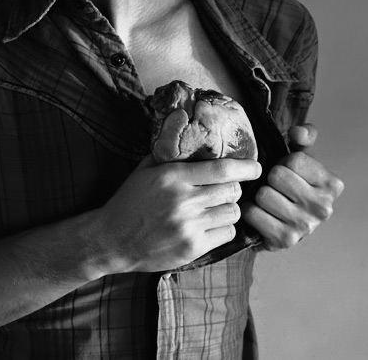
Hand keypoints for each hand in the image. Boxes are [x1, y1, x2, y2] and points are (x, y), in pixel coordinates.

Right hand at [97, 155, 261, 271]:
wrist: (111, 239)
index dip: (245, 167)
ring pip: (233, 213)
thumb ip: (168, 149)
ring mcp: (188, 227)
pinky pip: (226, 235)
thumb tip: (183, 119)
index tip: (255, 167)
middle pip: (232, 191)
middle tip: (227, 189)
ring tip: (217, 207)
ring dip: (229, 209)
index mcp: (172, 177)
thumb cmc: (129, 201)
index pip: (221, 169)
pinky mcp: (192, 248)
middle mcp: (182, 201)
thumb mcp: (145, 169)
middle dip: (234, 188)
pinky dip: (223, 228)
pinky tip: (210, 225)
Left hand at [241, 124, 343, 250]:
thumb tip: (298, 132)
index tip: (287, 172)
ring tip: (267, 201)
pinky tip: (261, 214)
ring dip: (258, 195)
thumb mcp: (300, 156)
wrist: (279, 221)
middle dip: (269, 179)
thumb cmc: (291, 183)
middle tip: (274, 187)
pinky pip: (253, 214)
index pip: (294, 160)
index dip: (283, 162)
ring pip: (264, 195)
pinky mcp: (285, 240)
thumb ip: (303, 137)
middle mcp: (324, 208)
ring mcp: (306, 226)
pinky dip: (251, 212)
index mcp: (332, 185)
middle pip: (277, 176)